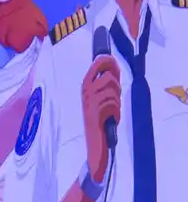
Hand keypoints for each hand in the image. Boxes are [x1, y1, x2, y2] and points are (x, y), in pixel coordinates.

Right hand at [81, 53, 120, 181]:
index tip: (114, 63)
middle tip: (113, 99)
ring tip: (111, 111)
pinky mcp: (95, 109)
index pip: (98, 63)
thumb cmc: (99, 118)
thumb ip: (106, 83)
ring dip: (116, 102)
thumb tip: (114, 67)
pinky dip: (116, 112)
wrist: (94, 140)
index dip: (109, 61)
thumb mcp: (100, 97)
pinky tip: (110, 118)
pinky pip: (113, 103)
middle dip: (116, 88)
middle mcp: (86, 90)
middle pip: (109, 77)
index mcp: (86, 85)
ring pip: (112, 90)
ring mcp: (90, 99)